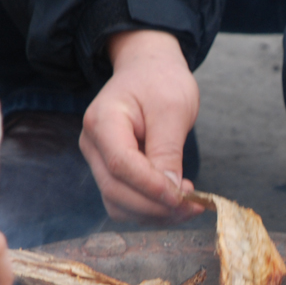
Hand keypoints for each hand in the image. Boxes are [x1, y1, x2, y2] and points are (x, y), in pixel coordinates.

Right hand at [80, 30, 202, 223]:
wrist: (148, 70)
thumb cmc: (160, 81)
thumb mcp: (173, 108)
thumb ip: (168, 150)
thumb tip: (170, 191)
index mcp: (103, 120)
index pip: (120, 164)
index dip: (151, 187)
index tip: (183, 197)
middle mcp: (92, 144)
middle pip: (115, 190)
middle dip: (155, 206)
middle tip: (193, 206)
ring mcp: (97, 161)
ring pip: (118, 204)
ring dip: (153, 213)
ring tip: (187, 203)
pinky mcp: (110, 173)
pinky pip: (125, 202)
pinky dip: (150, 209)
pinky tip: (174, 200)